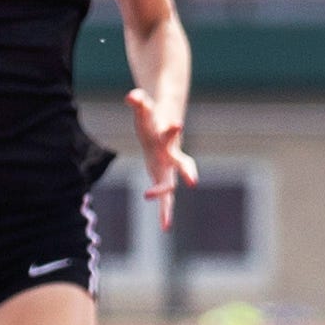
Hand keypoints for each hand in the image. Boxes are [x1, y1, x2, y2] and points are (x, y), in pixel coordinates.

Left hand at [127, 89, 197, 231]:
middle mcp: (172, 156)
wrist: (166, 128)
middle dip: (186, 172)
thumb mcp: (143, 109)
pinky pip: (165, 199)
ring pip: (170, 188)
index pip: (170, 132)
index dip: (172, 129)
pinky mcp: (163, 180)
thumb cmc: (152, 119)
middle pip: (180, 165)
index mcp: (167, 138)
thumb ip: (139, 102)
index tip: (177, 124)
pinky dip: (164, 212)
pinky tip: (165, 228)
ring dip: (168, 204)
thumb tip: (131, 96)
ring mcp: (168, 170)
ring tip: (166, 223)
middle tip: (193, 181)